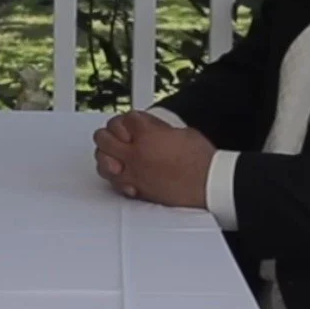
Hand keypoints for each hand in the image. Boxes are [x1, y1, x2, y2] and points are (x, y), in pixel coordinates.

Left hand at [93, 111, 213, 208]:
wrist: (208, 183)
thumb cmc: (200, 159)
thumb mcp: (181, 131)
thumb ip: (159, 129)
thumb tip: (152, 130)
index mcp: (147, 134)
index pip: (125, 119)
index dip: (129, 120)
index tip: (134, 123)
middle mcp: (135, 153)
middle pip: (103, 137)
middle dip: (109, 134)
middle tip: (118, 136)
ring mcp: (133, 173)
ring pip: (101, 161)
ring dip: (105, 154)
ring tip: (114, 154)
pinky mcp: (136, 190)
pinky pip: (113, 182)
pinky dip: (113, 176)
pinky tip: (120, 172)